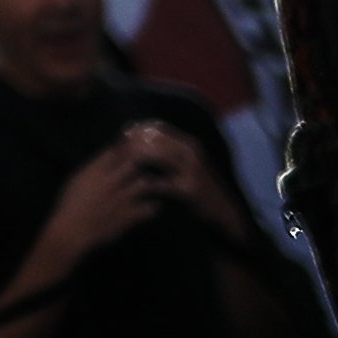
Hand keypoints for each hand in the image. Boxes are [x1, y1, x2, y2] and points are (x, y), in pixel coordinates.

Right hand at [21, 128, 168, 273]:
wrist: (73, 229)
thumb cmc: (70, 204)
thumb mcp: (77, 179)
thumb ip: (93, 168)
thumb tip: (108, 157)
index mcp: (97, 171)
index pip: (115, 152)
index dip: (126, 147)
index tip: (133, 145)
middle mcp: (112, 181)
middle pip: (133, 164)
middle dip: (139, 163)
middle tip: (148, 163)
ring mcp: (122, 198)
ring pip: (143, 184)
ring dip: (147, 183)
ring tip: (153, 184)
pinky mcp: (129, 215)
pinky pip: (147, 209)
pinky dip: (152, 207)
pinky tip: (153, 206)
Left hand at [124, 122, 238, 233]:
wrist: (222, 211)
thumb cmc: (197, 185)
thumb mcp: (185, 162)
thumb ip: (166, 149)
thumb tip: (137, 134)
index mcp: (188, 143)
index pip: (158, 127)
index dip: (138, 129)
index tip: (121, 134)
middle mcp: (190, 152)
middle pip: (155, 139)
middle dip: (133, 142)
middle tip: (115, 148)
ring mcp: (191, 170)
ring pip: (156, 156)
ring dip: (136, 159)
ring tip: (120, 165)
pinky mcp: (189, 189)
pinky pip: (161, 183)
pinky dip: (146, 183)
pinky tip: (134, 186)